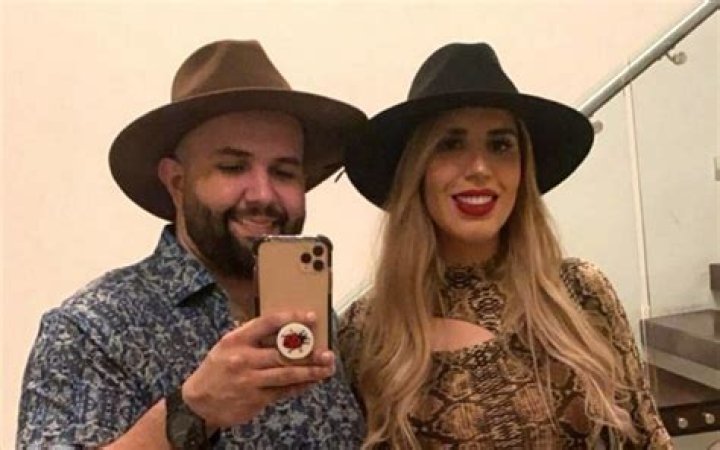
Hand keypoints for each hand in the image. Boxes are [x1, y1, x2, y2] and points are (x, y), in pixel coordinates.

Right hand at [180, 310, 334, 428]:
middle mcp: (243, 359)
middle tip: (327, 351)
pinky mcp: (256, 399)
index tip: (311, 317)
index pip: (268, 323)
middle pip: (283, 352)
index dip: (292, 318)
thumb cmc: (217, 368)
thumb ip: (251, 337)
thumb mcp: (227, 346)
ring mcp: (250, 380)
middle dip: (309, 352)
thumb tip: (285, 327)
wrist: (198, 402)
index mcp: (236, 339)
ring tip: (327, 367)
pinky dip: (301, 386)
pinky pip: (284, 391)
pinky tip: (312, 381)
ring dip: (311, 371)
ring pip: (288, 374)